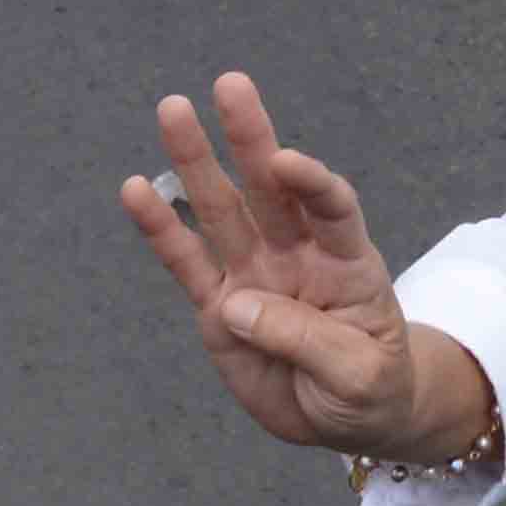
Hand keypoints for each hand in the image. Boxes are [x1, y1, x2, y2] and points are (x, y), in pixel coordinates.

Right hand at [117, 77, 434, 456]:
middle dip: (250, 137)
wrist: (343, 421)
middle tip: (231, 84)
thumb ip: (306, 339)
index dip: (312, 182)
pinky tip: (135, 190)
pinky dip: (161, 227)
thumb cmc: (370, 390)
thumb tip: (235, 305)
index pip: (332, 208)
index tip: (285, 162)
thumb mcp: (359, 375)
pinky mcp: (217, 307)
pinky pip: (186, 263)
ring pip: (220, 211)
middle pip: (270, 189)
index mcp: (347, 261)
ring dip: (195, 162)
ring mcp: (254, 275)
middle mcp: (296, 254)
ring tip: (172, 108)